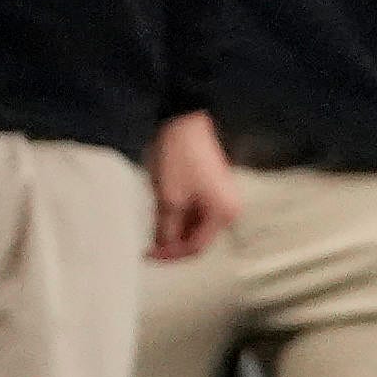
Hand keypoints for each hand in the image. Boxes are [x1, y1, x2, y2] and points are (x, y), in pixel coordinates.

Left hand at [147, 108, 237, 259]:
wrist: (186, 122)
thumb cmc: (181, 155)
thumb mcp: (168, 198)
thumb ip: (165, 228)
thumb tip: (161, 247)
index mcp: (223, 214)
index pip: (195, 247)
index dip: (169, 254)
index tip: (149, 254)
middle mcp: (228, 209)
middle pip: (196, 238)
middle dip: (171, 241)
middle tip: (148, 243)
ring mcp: (221, 199)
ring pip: (194, 226)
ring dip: (172, 228)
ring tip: (154, 221)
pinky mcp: (212, 190)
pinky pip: (195, 212)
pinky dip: (177, 215)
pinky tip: (161, 211)